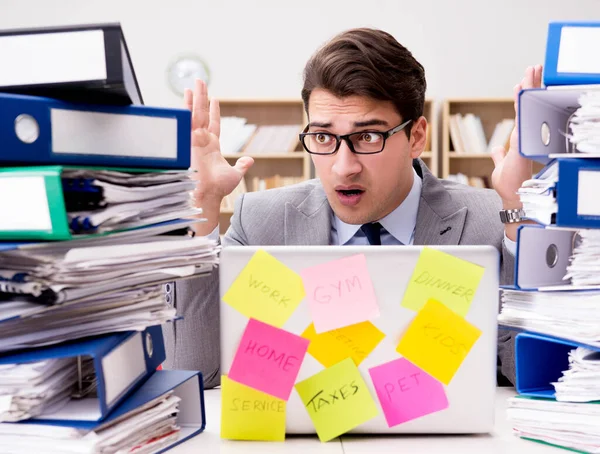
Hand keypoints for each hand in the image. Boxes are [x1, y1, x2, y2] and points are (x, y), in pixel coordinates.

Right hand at [187, 79, 253, 204]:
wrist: (206, 194)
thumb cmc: (217, 188)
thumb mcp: (234, 174)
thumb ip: (241, 165)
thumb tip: (250, 160)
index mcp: (211, 147)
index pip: (213, 124)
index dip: (214, 111)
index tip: (214, 99)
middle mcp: (201, 141)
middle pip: (201, 114)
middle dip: (201, 98)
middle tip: (200, 82)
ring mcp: (193, 139)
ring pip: (194, 113)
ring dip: (195, 97)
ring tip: (196, 82)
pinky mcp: (188, 140)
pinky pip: (188, 120)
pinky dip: (187, 107)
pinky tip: (188, 94)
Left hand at [490, 65, 541, 204]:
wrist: (513, 195)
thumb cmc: (510, 183)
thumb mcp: (501, 165)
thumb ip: (499, 156)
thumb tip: (497, 149)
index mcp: (520, 138)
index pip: (521, 112)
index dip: (523, 97)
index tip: (523, 82)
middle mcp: (525, 135)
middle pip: (529, 105)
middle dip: (532, 85)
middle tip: (535, 66)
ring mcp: (526, 136)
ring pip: (528, 106)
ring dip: (530, 87)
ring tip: (532, 69)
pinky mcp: (523, 139)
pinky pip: (523, 115)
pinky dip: (523, 100)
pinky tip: (522, 87)